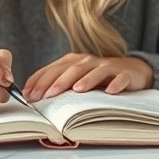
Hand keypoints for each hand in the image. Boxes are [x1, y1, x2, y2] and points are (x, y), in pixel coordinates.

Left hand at [22, 53, 153, 101]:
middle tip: (45, 96)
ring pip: (94, 72)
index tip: (28, 96)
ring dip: (85, 80)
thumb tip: (33, 97)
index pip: (51, 70)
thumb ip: (57, 85)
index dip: (39, 82)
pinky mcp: (124, 73)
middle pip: (70, 70)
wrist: (130, 70)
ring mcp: (106, 66)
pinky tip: (110, 91)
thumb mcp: (75, 79)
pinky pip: (120, 78)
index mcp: (72, 61)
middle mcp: (87, 61)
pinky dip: (115, 84)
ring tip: (76, 90)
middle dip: (56, 83)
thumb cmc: (97, 78)